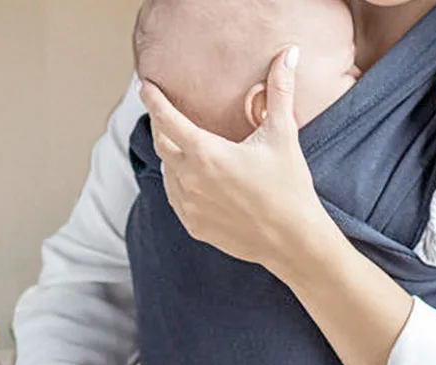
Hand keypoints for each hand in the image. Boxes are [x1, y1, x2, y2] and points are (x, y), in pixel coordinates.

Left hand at [139, 46, 330, 279]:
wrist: (290, 239)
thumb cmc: (288, 185)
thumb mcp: (283, 134)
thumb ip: (279, 91)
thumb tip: (289, 53)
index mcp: (206, 154)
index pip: (167, 120)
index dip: (154, 101)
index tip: (144, 87)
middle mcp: (190, 180)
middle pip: (162, 145)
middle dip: (160, 126)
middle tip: (163, 113)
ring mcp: (189, 206)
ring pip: (166, 173)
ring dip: (170, 156)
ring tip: (178, 145)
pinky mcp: (193, 226)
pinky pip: (174, 198)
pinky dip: (176, 183)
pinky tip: (187, 177)